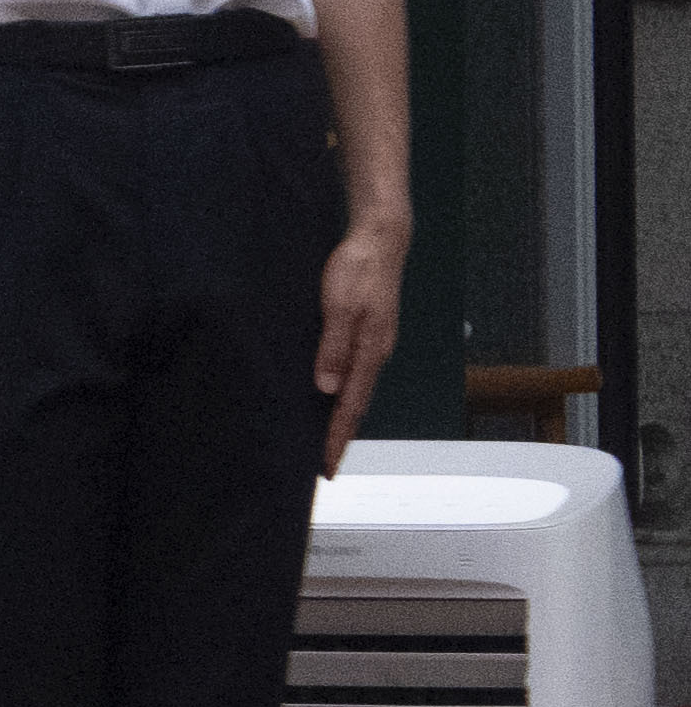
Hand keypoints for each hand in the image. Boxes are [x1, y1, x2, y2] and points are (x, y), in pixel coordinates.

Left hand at [315, 215, 405, 476]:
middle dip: (340, 436)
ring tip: (325, 440)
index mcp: (370, 352)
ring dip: (341, 416)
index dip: (338, 438)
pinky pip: (355, 373)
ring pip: (356, 391)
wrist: (381, 240)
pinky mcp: (368, 333)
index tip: (328, 466)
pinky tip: (330, 396)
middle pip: (356, 405)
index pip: (350, 406)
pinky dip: (343, 393)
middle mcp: (375, 353)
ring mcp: (374, 344)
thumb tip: (326, 388)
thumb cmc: (358, 269)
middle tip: (325, 465)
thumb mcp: (338, 307)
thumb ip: (332, 347)